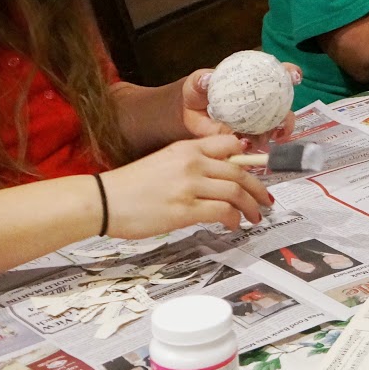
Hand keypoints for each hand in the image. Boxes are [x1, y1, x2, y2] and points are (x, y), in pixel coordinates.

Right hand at [98, 134, 273, 237]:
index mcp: (186, 148)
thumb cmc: (131, 186)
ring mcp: (189, 186)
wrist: (103, 200)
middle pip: (240, 172)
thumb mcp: (164, 162)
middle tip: (265, 200)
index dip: (249, 159)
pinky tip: (233, 225)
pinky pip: (223, 212)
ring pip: (236, 192)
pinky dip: (234, 219)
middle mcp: (192, 163)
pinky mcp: (185, 210)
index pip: (230, 144)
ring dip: (251, 207)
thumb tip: (218, 175)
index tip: (258, 171)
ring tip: (254, 217)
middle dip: (258, 189)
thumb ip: (191, 164)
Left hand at [185, 63, 303, 144]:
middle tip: (282, 123)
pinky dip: (254, 144)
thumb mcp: (198, 82)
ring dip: (270, 135)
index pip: (280, 75)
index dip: (291, 74)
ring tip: (259, 139)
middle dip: (288, 118)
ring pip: (274, 129)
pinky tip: (245, 144)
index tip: (294, 76)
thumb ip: (201, 80)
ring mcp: (258, 121)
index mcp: (256, 81)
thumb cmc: (199, 91)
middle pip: (284, 108)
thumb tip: (206, 79)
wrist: (190, 113)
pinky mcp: (248, 137)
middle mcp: (263, 102)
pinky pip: (256, 142)